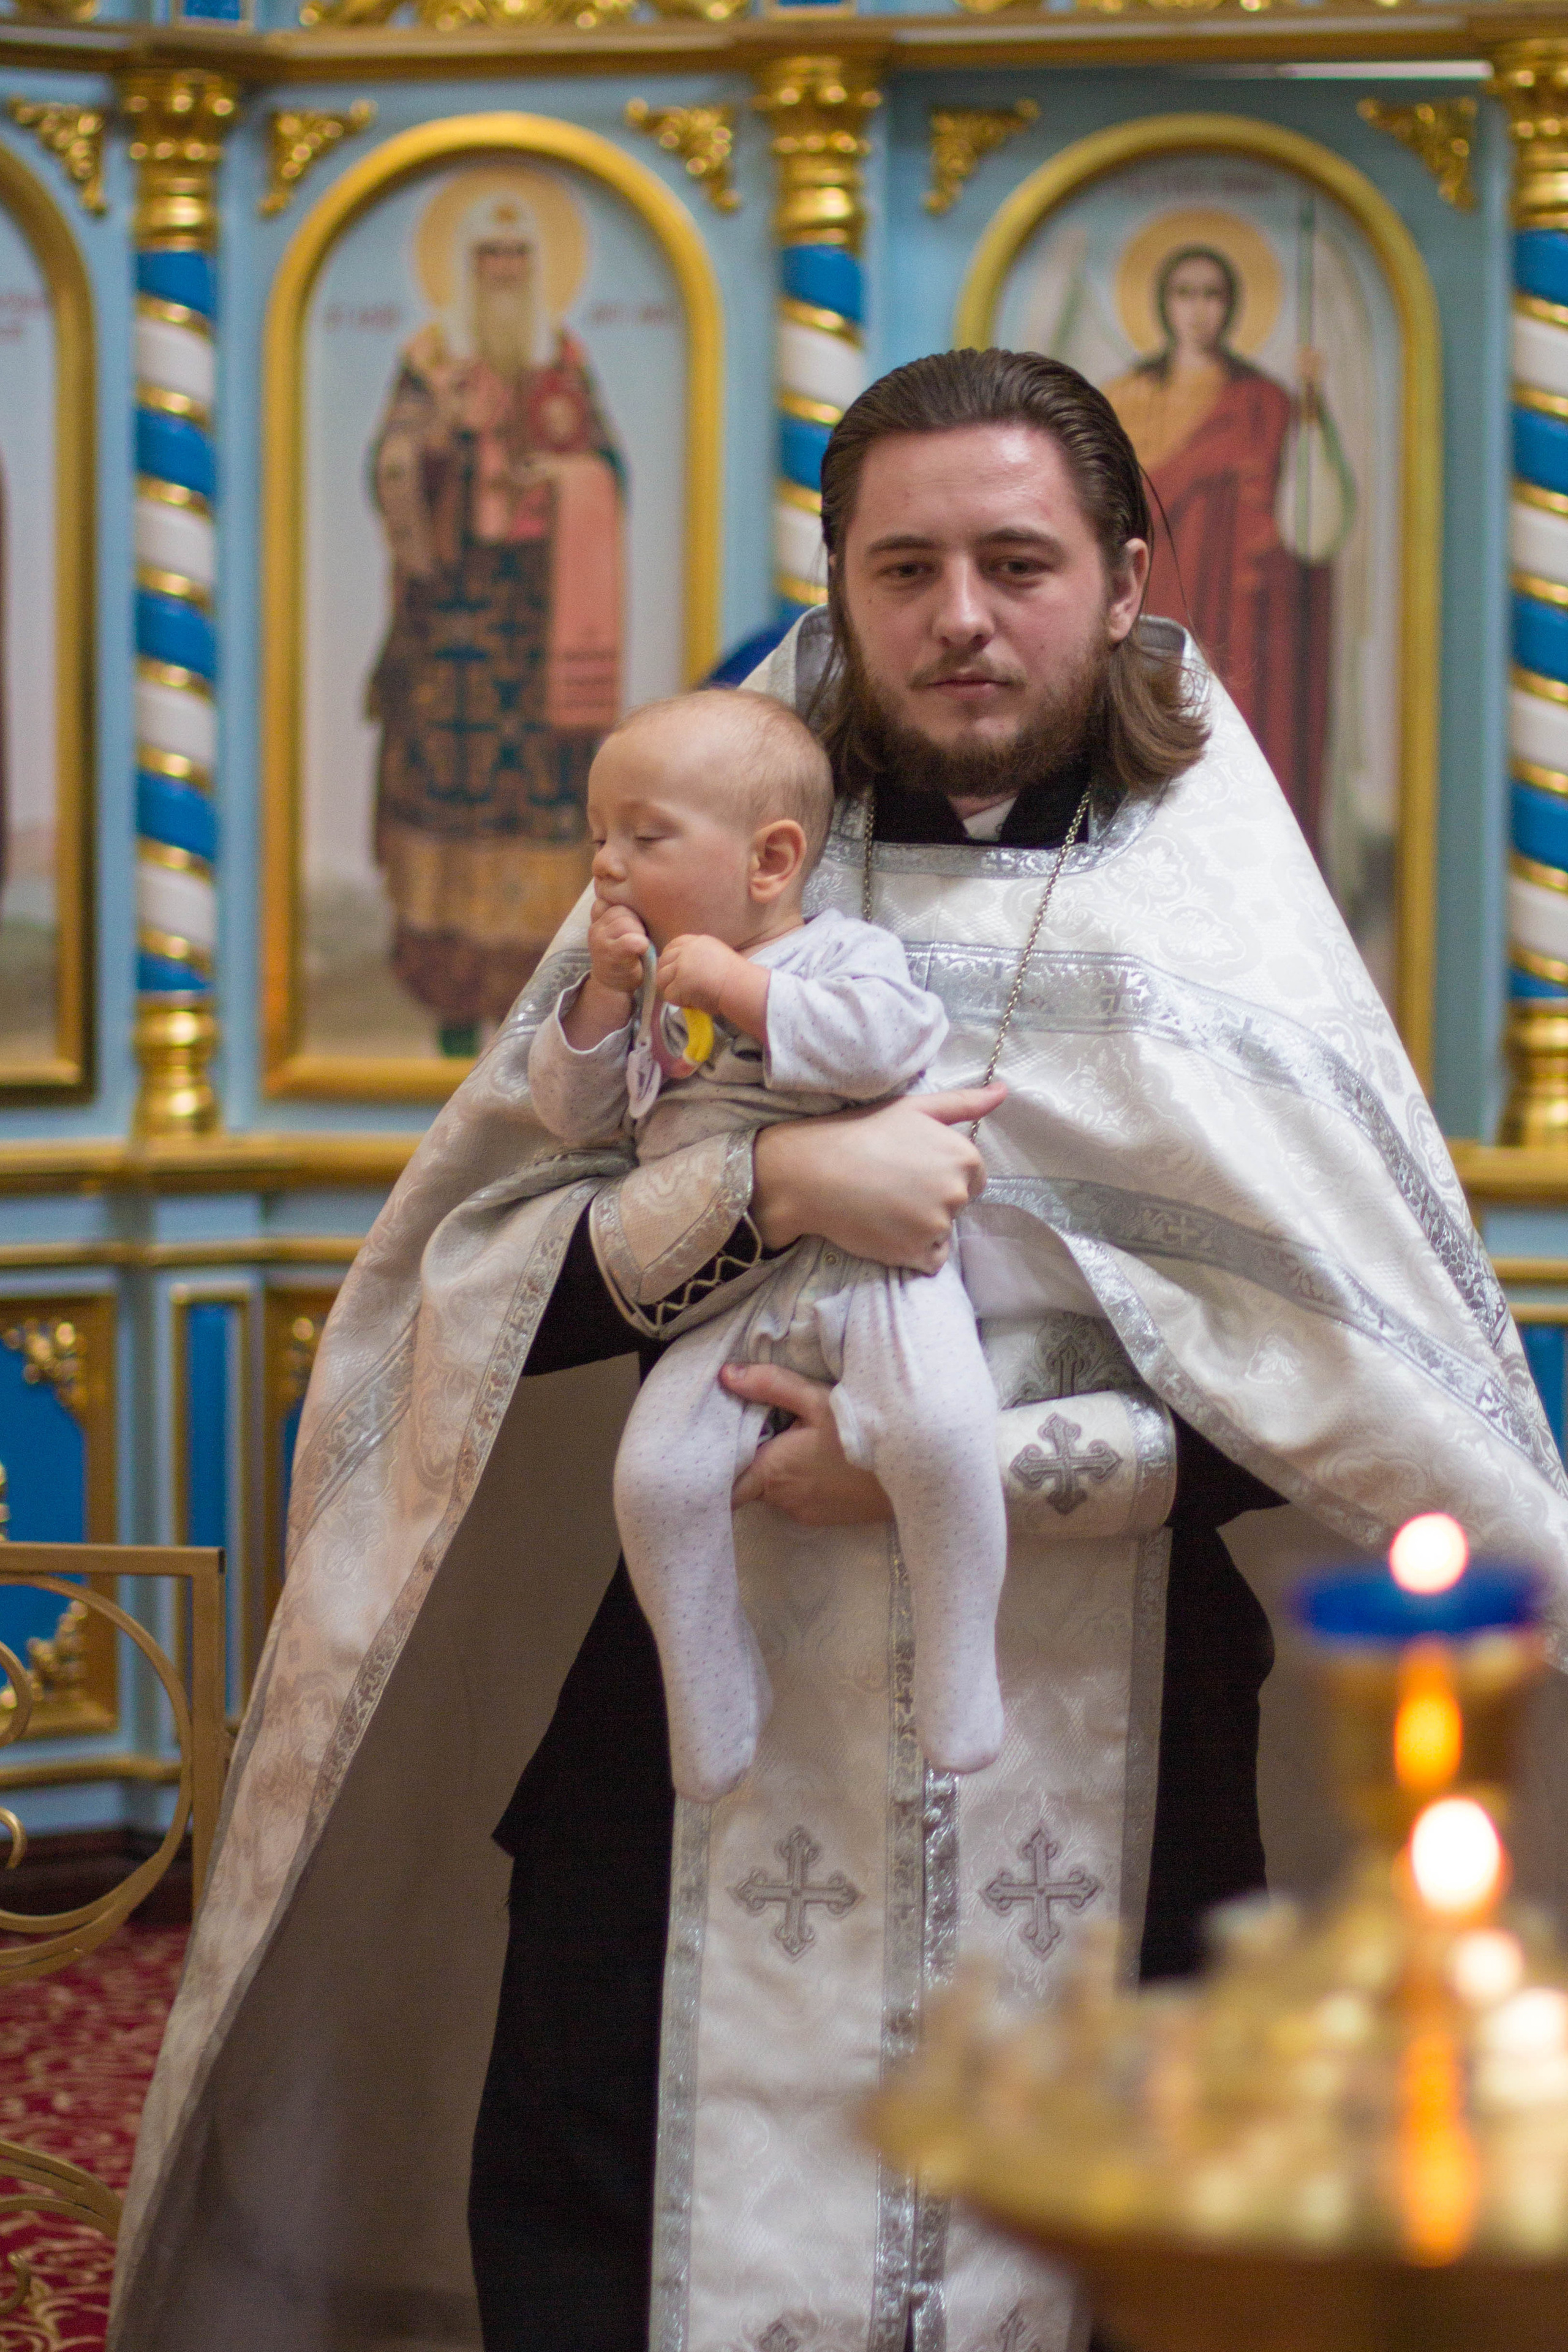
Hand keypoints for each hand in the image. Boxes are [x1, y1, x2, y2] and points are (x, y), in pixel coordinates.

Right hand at [587, 898, 648, 998]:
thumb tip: (641, 892)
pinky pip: (629, 940)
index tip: (635, 923)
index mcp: (599, 917)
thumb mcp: (620, 930)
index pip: (613, 898)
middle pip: (623, 910)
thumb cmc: (624, 956)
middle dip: (637, 922)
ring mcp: (599, 939)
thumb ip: (624, 914)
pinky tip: (642, 951)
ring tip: (640, 946)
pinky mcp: (610, 953)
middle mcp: (596, 926)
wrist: (613, 986)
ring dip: (639, 933)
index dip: (629, 909)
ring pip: (626, 923)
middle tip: (640, 937)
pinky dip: (640, 944)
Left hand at [656, 934, 747, 1017]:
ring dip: (671, 989)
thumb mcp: (717, 955)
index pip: (672, 945)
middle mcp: (686, 951)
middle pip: (663, 961)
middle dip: (667, 975)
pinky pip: (669, 995)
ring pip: (661, 979)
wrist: (741, 986)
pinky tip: (691, 1002)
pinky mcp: (679, 984)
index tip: (674, 970)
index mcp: (697, 942)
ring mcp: (681, 967)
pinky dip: (678, 1001)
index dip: (669, 958)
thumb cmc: (736, 976)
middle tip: (678, 987)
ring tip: (686, 996)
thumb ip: (699, 957)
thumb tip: (685, 969)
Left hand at [725, 1364, 893, 1525]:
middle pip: (751, 1479)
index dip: (715, 1470)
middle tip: (767, 1426)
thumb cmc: (863, 1436)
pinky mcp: (824, 1518)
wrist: (915, 1475)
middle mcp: (782, 1499)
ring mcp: (805, 1512)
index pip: (725, 1486)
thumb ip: (770, 1386)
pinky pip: (800, 1498)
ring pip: (777, 1488)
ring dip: (781, 1468)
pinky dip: (803, 1480)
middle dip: (755, 1455)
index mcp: (771, 1471)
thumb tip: (726, 1374)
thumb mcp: (818, 1400)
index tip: (712, 1452)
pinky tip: (823, 1459)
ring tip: (799, 1439)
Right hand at [751, 1084, 1003, 1271]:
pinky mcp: (915, 1253)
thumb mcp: (914, 1107)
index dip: (942, 1174)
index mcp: (964, 1155)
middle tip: (892, 1186)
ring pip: (942, 1232)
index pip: (974, 1177)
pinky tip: (885, 1230)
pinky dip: (912, 1252)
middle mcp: (958, 1192)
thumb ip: (964, 1103)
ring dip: (920, 1226)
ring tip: (884, 1206)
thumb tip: (1003, 1092)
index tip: (911, 1169)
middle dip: (933, 1199)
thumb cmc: (861, 1133)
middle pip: (958, 1205)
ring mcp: (937, 1225)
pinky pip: (928, 1259)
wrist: (812, 1172)